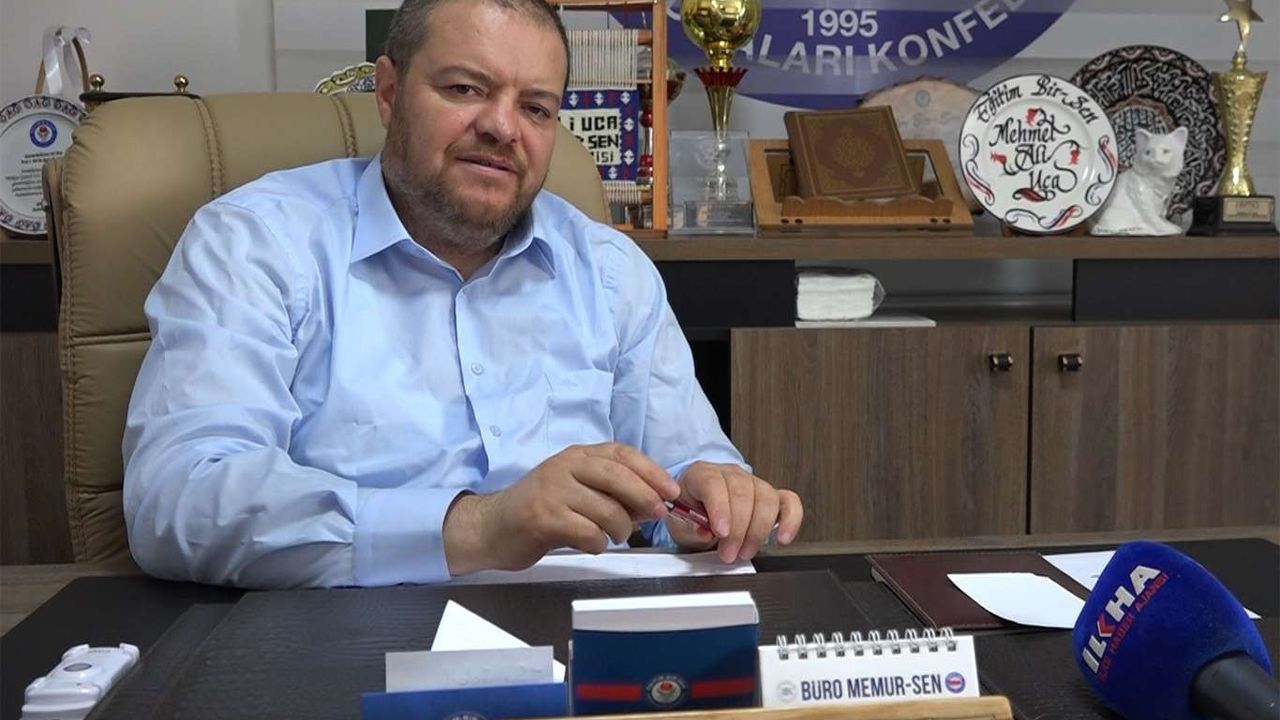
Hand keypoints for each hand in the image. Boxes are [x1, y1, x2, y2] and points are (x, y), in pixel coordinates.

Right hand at [442, 442, 680, 573]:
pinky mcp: (543, 518)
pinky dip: (598, 543)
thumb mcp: (576, 489)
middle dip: (645, 497)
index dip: (651, 471)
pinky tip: (590, 543)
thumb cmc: (540, 509)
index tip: (671, 490)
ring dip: (620, 528)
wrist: (492, 527)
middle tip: (658, 514)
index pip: (622, 454)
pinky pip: (588, 532)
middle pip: (617, 476)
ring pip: (606, 509)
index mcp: (576, 456)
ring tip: (614, 535)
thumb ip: (611, 491)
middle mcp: (564, 467)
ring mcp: (552, 491)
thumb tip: (653, 502)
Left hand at [664, 462, 802, 562]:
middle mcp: (730, 474)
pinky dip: (790, 520)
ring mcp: (753, 483)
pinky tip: (782, 538)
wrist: (699, 509)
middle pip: (743, 493)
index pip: (714, 484)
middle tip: (729, 554)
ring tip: (745, 551)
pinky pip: (789, 502)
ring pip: (766, 498)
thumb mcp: (679, 522)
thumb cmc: (689, 512)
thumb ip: (689, 527)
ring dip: (758, 530)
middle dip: (738, 529)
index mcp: (702, 474)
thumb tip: (704, 533)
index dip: (720, 508)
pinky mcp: (772, 496)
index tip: (721, 532)